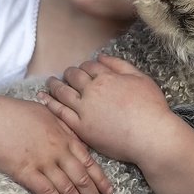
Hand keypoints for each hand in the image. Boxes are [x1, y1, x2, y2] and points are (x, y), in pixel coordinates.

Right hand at [0, 96, 111, 193]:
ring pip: (68, 188)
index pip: (89, 161)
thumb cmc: (13, 113)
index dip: (101, 179)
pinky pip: (48, 193)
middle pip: (83, 178)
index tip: (109, 193)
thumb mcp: (44, 112)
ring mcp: (43, 162)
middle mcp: (58, 150)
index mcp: (65, 136)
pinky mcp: (26, 172)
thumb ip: (62, 124)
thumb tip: (73, 134)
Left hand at [39, 55, 175, 165]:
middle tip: (66, 75)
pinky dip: (49, 103)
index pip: (89, 66)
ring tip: (50, 83)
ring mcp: (84, 110)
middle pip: (74, 76)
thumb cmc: (151, 108)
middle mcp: (92, 90)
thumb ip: (120, 65)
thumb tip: (101, 57)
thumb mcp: (141, 78)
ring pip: (63, 92)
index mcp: (107, 77)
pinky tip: (42, 98)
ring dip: (55, 85)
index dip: (86, 67)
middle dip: (70, 74)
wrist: (150, 136)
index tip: (85, 70)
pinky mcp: (81, 128)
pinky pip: (60, 112)